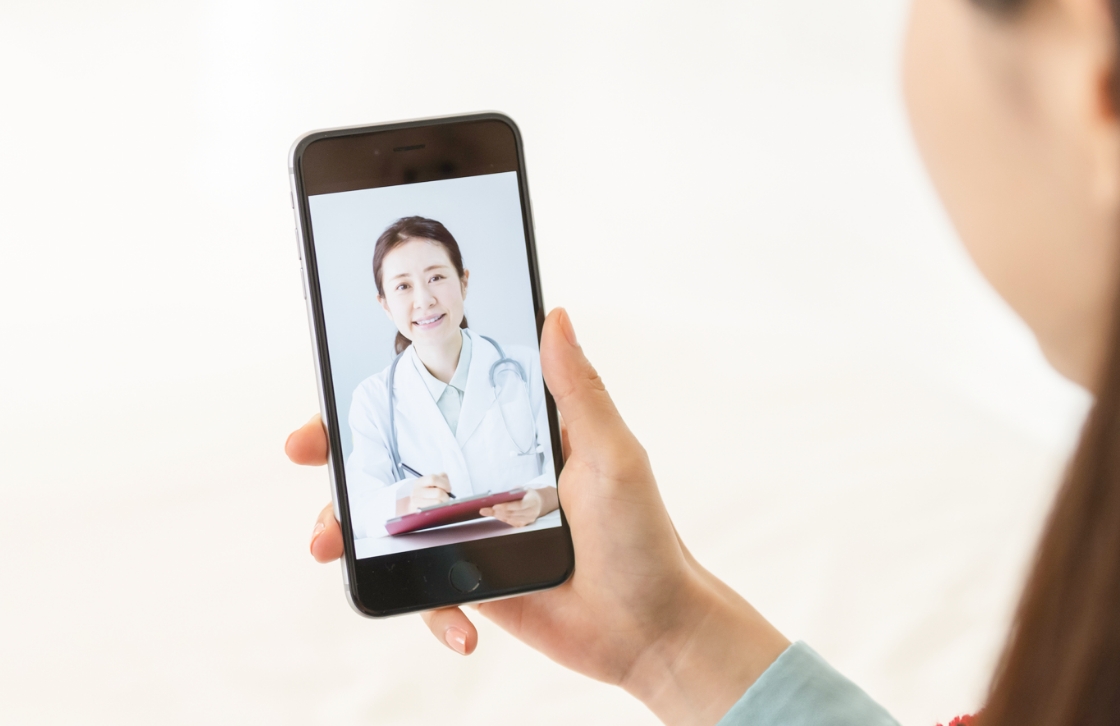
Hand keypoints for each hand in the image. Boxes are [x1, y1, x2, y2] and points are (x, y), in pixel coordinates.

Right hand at [287, 309, 788, 724]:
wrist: (651, 627)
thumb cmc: (643, 535)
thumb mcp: (613, 456)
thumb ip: (577, 391)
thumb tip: (556, 314)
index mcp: (511, 438)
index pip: (438, 402)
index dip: (383, 390)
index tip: (339, 381)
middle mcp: (483, 479)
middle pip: (394, 457)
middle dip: (339, 453)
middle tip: (308, 450)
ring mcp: (471, 533)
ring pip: (390, 523)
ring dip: (349, 531)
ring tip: (329, 545)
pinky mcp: (471, 585)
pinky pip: (425, 593)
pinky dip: (429, 612)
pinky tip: (462, 631)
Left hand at [480, 487, 557, 526]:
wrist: (539, 502)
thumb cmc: (528, 494)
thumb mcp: (523, 489)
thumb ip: (513, 492)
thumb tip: (499, 496)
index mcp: (532, 501)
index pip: (518, 505)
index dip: (506, 506)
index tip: (494, 505)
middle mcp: (532, 512)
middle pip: (512, 513)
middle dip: (497, 511)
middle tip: (485, 509)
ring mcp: (529, 519)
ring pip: (510, 519)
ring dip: (498, 515)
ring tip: (487, 511)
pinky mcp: (524, 524)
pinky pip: (511, 522)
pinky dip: (502, 518)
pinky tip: (495, 515)